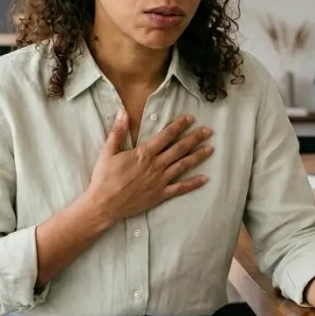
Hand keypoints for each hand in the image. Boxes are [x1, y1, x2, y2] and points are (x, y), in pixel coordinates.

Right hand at [85, 111, 212, 224]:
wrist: (104, 204)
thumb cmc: (104, 177)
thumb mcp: (108, 151)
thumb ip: (118, 131)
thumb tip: (123, 111)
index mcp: (144, 153)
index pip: (166, 135)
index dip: (179, 126)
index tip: (190, 119)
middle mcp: (156, 165)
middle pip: (179, 148)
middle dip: (195, 138)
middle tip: (208, 131)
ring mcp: (160, 180)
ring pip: (183, 165)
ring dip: (197, 156)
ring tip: (210, 149)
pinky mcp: (160, 194)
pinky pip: (180, 188)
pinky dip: (193, 183)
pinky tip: (204, 179)